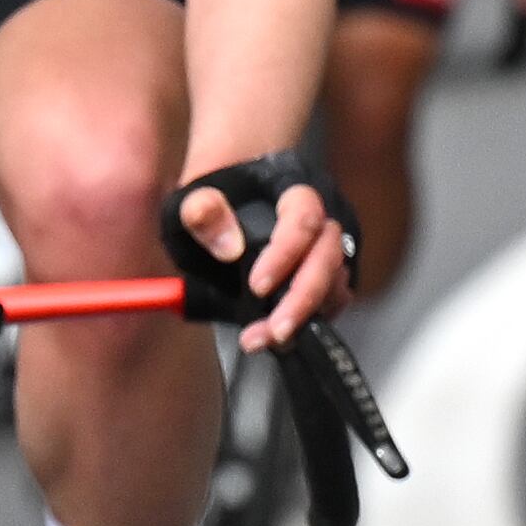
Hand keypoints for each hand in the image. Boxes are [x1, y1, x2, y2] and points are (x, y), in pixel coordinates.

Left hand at [172, 153, 352, 346]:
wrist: (223, 192)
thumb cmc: (210, 192)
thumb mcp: (190, 195)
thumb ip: (201, 213)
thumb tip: (230, 248)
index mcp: (291, 187)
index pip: (304, 219)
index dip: (286, 255)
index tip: (256, 287)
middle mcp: (320, 215)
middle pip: (330, 256)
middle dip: (304, 298)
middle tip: (275, 332)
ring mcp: (327, 245)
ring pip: (335, 282)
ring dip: (306, 316)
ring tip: (266, 339)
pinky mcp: (324, 272)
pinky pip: (331, 298)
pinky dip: (308, 320)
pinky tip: (276, 336)